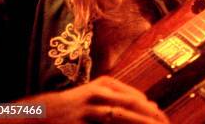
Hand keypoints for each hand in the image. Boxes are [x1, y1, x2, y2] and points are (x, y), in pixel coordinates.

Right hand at [9, 76, 168, 123]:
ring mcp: (89, 106)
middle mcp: (100, 91)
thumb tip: (152, 107)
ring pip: (122, 117)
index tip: (165, 122)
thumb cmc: (74, 107)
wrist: (39, 113)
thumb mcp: (98, 96)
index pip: (138, 98)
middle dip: (152, 119)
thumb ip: (121, 98)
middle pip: (134, 105)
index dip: (154, 112)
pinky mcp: (82, 119)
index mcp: (106, 84)